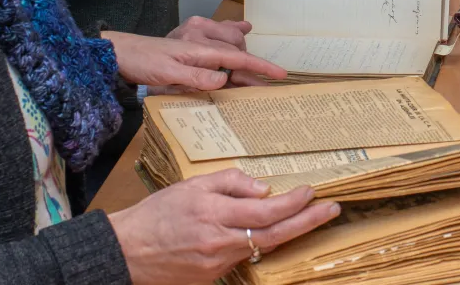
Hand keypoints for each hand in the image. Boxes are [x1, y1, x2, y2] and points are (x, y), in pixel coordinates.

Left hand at [105, 31, 285, 90]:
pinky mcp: (192, 35)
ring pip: (232, 43)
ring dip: (242, 57)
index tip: (279, 74)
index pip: (236, 58)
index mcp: (199, 46)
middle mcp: (201, 35)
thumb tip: (224, 79)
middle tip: (261, 88)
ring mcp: (197, 33)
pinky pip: (220, 33)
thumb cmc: (141, 63)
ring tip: (253, 73)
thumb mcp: (167, 75)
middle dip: (250, 70)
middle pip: (237, 52)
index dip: (259, 67)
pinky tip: (244, 28)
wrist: (120, 52)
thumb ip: (197, 77)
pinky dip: (234, 33)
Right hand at [110, 169, 339, 284]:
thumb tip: (263, 189)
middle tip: (332, 209)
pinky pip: (245, 256)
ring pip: (263, 247)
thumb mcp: (192, 185)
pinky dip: (260, 243)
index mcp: (214, 213)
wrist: (126, 251)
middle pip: (275, 234)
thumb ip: (230, 182)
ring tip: (309, 217)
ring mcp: (218, 263)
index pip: (266, 210)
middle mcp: (219, 241)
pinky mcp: (213, 276)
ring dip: (288, 232)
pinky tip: (270, 232)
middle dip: (309, 221)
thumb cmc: (157, 213)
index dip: (294, 202)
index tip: (311, 191)